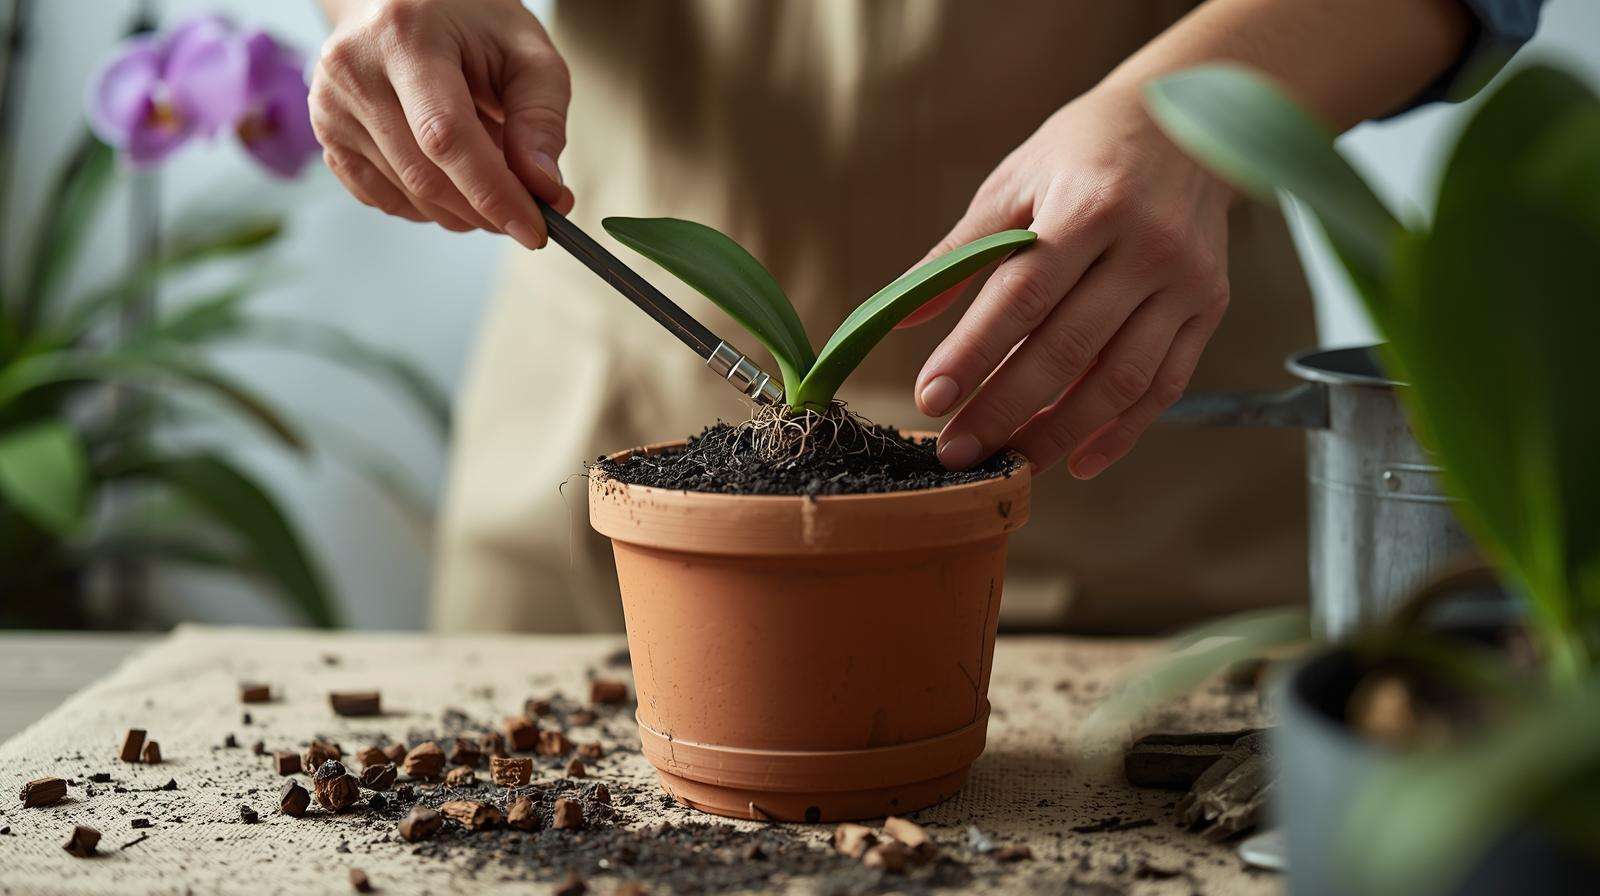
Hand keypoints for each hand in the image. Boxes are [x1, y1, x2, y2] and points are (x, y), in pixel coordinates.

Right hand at [310, 0, 573, 248]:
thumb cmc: (470, 22)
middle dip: (486, 210)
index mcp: (404, 36)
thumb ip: (541, 118)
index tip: (535, 230)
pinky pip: (387, 201)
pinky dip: (431, 207)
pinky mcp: (326, 138)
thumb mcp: (525, 51)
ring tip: (491, 173)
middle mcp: (353, 70)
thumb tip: (545, 191)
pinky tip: (453, 177)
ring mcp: (331, 108)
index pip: (446, 136)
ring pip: (408, 197)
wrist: (405, 3)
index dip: (493, 193)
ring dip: (463, 210)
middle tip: (529, 213)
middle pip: (425, 176)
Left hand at [900, 82, 1232, 477]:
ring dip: (1060, 432)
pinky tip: (1077, 461)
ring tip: (1009, 464)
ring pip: (1120, 378)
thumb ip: (960, 252)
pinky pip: (1165, 384)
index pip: (1021, 296)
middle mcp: (1146, 246)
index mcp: (1090, 206)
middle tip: (956, 452)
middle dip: (1006, 408)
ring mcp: (1185, 281)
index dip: (973, 353)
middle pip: (1068, 348)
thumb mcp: (1016, 181)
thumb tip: (899, 316)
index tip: (930, 399)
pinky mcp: (1209, 307)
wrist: (1191, 121)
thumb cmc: (1083, 152)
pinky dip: (1122, 431)